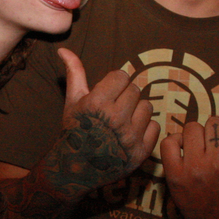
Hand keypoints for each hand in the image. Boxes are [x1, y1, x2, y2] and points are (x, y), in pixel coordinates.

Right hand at [48, 48, 160, 195]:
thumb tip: (63, 49)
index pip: (121, 76)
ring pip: (147, 106)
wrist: (75, 169)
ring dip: (136, 111)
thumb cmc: (73, 130)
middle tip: (113, 108)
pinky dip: (144, 128)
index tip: (106, 94)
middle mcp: (115, 120)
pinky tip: (129, 133)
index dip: (113, 83)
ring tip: (122, 121)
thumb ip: (74, 72)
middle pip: (135, 90)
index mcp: (97, 103)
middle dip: (124, 96)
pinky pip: (155, 126)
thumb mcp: (72, 101)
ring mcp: (130, 138)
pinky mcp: (141, 153)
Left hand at [161, 116, 218, 218]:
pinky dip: (174, 144)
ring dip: (195, 137)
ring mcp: (195, 169)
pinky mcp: (174, 175)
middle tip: (216, 149)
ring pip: (191, 127)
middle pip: (212, 121)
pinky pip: (169, 141)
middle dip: (214, 133)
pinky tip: (184, 155)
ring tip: (201, 152)